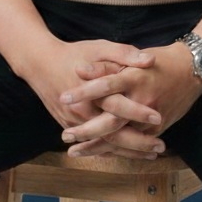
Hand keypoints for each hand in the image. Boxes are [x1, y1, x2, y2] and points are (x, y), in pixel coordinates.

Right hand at [19, 38, 162, 153]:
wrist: (41, 63)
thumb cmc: (74, 53)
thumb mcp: (100, 47)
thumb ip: (124, 54)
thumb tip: (149, 60)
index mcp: (94, 90)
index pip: (119, 106)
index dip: (139, 112)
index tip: (159, 117)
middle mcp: (84, 110)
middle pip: (114, 133)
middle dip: (138, 142)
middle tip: (160, 146)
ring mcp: (75, 121)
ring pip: (104, 143)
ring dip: (128, 151)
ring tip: (150, 154)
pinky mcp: (69, 125)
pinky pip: (92, 144)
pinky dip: (110, 151)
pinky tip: (127, 154)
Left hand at [59, 42, 201, 156]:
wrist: (192, 70)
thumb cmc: (159, 60)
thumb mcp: (130, 55)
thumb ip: (105, 64)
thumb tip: (80, 69)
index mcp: (134, 77)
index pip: (104, 86)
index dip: (83, 92)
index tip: (63, 97)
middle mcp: (142, 99)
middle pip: (111, 121)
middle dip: (87, 132)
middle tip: (66, 137)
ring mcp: (151, 117)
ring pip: (121, 138)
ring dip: (97, 147)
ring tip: (75, 151)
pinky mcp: (158, 128)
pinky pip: (134, 143)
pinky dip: (116, 150)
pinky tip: (99, 154)